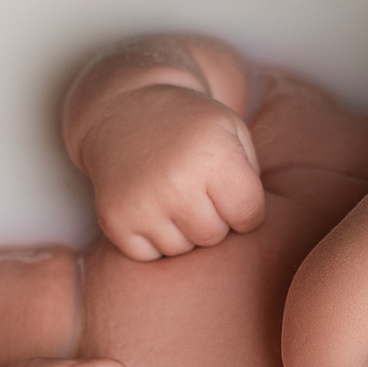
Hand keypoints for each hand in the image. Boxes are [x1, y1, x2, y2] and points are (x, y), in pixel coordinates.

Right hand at [75, 84, 265, 260]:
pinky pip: (150, 255)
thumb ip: (252, 180)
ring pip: (181, 249)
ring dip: (181, 230)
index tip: (229, 188)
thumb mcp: (233, 132)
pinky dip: (152, 238)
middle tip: (194, 187)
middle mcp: (176, 183)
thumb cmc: (189, 126)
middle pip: (214, 236)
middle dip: (212, 218)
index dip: (244, 206)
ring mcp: (141, 205)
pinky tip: (149, 205)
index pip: (249, 216)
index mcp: (212, 157)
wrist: (123, 110)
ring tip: (170, 194)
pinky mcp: (114, 221)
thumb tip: (249, 234)